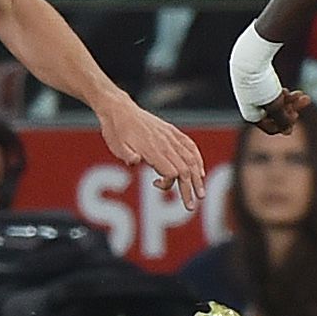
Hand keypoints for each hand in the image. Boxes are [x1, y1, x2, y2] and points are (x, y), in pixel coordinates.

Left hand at [98, 96, 206, 210]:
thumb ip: (127, 155)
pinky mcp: (172, 132)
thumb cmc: (116, 131)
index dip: (168, 184)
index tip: (154, 184)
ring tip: (201, 192)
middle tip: (191, 206)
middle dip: (189, 189)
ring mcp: (171, 137)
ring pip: (191, 159)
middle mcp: (165, 143)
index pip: (171, 172)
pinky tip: (200, 170)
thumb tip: (135, 161)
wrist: (119, 109)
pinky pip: (190, 146)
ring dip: (198, 177)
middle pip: (185, 170)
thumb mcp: (116, 146)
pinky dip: (197, 159)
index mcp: (152, 149)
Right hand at [254, 87, 312, 134]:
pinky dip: (282, 94)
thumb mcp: (276, 105)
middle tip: (307, 99)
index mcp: (251, 116)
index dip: (286, 124)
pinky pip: (271, 94)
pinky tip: (289, 90)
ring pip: (275, 103)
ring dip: (290, 100)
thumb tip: (288, 132)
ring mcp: (252, 96)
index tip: (296, 114)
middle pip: (275, 115)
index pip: (272, 128)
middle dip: (292, 108)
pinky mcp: (255, 85)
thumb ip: (283, 120)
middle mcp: (250, 108)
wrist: (250, 58)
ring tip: (302, 94)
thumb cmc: (262, 84)